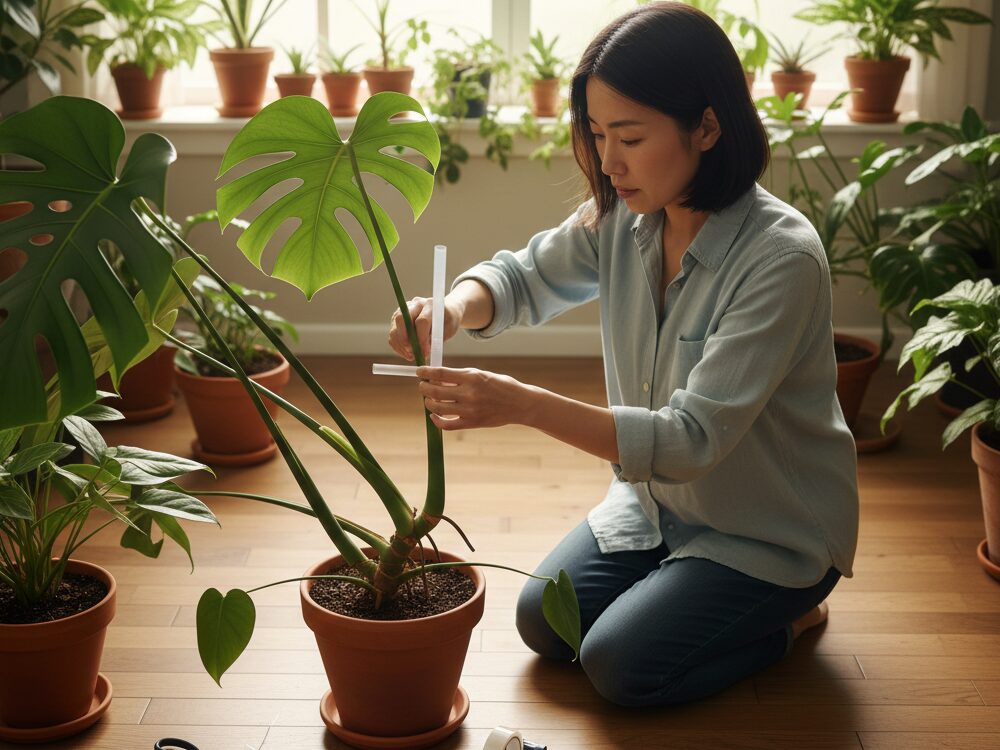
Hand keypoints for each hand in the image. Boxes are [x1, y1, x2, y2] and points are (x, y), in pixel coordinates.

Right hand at [388, 297, 462, 361]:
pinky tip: (408, 353)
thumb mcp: (448, 330)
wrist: (444, 313)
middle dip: (405, 340)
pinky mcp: (396, 320)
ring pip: (394, 329)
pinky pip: (392, 335)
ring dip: (401, 346)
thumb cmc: (447, 321)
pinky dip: (398, 347)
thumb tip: (422, 351)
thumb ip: (435, 338)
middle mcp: (414, 304)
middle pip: (401, 319)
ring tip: (412, 356)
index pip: (421, 321)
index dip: (422, 339)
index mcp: (429, 304)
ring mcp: (402, 311)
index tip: (425, 353)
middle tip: (413, 353)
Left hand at [417, 366, 533, 429]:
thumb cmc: (501, 385)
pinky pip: (447, 424)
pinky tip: (435, 415)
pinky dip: (437, 420)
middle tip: (422, 386)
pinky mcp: (472, 423)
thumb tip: (438, 378)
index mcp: (472, 377)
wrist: (520, 404)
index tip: (419, 372)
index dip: (425, 372)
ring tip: (429, 399)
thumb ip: (461, 377)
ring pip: (438, 407)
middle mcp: (469, 394)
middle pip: (435, 391)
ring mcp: (470, 410)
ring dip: (428, 402)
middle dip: (424, 387)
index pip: (440, 373)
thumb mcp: (482, 374)